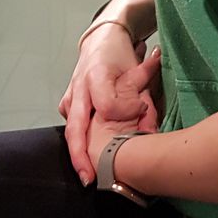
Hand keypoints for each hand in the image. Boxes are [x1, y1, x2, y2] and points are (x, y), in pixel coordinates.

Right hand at [58, 28, 162, 184]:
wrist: (101, 39)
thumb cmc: (121, 54)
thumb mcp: (137, 68)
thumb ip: (145, 98)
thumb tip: (150, 127)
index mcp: (97, 75)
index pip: (108, 105)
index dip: (126, 111)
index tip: (141, 109)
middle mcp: (79, 87)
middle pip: (76, 127)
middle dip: (81, 155)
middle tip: (89, 177)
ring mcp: (71, 96)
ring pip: (71, 129)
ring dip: (78, 153)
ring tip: (87, 175)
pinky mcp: (67, 102)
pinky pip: (72, 125)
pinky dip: (79, 143)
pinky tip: (86, 160)